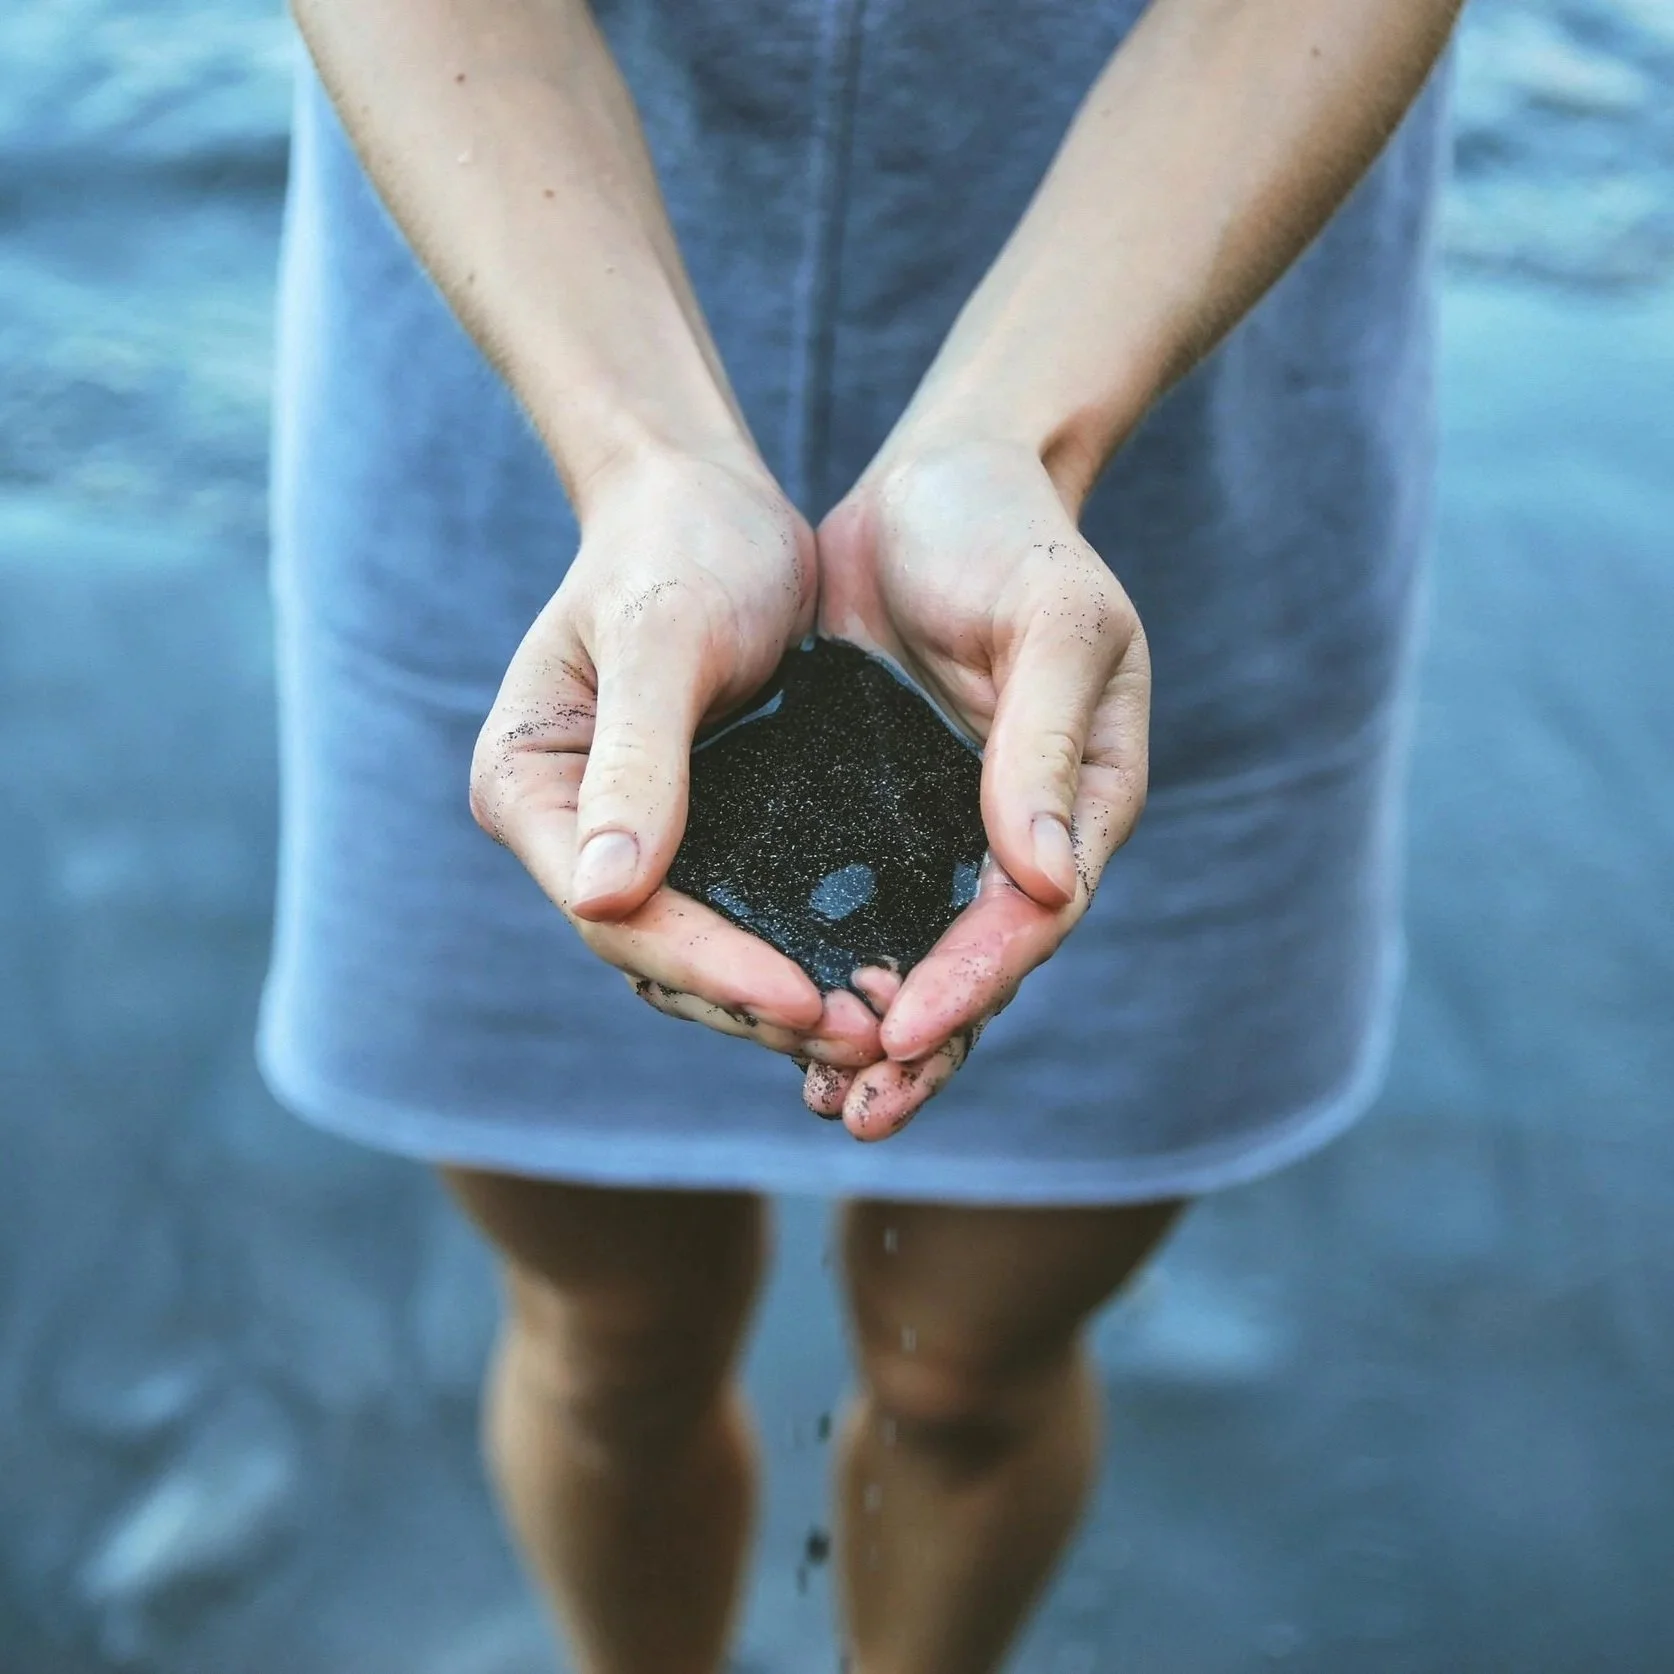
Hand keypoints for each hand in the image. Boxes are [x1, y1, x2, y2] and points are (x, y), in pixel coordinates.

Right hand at [470, 449, 883, 1067]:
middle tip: (863, 1034)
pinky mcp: (700, 832)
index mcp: (530, 791)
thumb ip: (635, 761)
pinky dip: (799, 949)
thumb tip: (600, 894)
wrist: (709, 499)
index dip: (708, 966)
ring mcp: (634, 838)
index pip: (616, 915)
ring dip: (782, 997)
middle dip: (755, 1002)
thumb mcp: (660, 642)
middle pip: (655, 955)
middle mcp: (570, 833)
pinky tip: (870, 973)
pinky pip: (744, 915)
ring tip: (878, 1024)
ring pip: (701, 952)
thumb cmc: (676, 545)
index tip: (802, 996)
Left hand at [806, 438, 1151, 1135]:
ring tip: (821, 1105)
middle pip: (978, 967)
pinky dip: (824, 966)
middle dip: (923, 1045)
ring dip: (874, 1036)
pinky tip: (774, 1016)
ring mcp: (941, 830)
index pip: (1032, 915)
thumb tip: (1046, 885)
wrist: (940, 483)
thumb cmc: (1012, 537)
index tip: (908, 1030)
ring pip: (914, 956)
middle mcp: (1014, 835)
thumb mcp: (1052, 620)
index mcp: (1082, 802)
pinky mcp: (874, 814)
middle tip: (857, 1112)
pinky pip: (852, 908)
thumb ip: (1044, 743)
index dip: (977, 980)